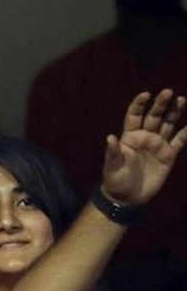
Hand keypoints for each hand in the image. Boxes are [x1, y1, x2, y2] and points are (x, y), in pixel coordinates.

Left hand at [102, 89, 186, 205]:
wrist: (127, 198)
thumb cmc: (116, 181)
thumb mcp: (112, 168)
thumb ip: (113, 153)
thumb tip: (109, 137)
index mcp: (130, 137)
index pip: (134, 116)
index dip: (139, 105)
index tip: (145, 95)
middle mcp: (145, 137)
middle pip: (154, 116)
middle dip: (160, 104)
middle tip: (167, 92)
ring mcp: (158, 145)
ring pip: (168, 124)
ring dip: (174, 112)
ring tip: (181, 100)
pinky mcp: (169, 155)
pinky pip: (180, 140)